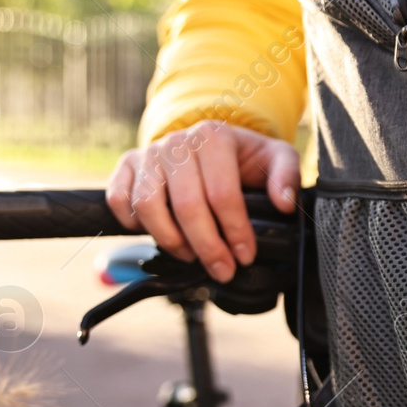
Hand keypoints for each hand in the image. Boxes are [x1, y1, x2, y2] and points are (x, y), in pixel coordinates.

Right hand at [106, 121, 298, 282]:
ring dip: (171, 240)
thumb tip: (284, 203)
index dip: (235, 231)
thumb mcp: (276, 157)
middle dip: (207, 246)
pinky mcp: (127, 165)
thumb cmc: (246, 156)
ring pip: (148, 206)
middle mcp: (177, 141)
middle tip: (222, 270)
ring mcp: (148, 153)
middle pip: (187, 205)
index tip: (245, 257)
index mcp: (214, 136)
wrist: (212, 141)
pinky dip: (133, 223)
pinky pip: (120, 200)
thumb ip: (286, 176)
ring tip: (192, 255)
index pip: (222, 194)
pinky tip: (159, 234)